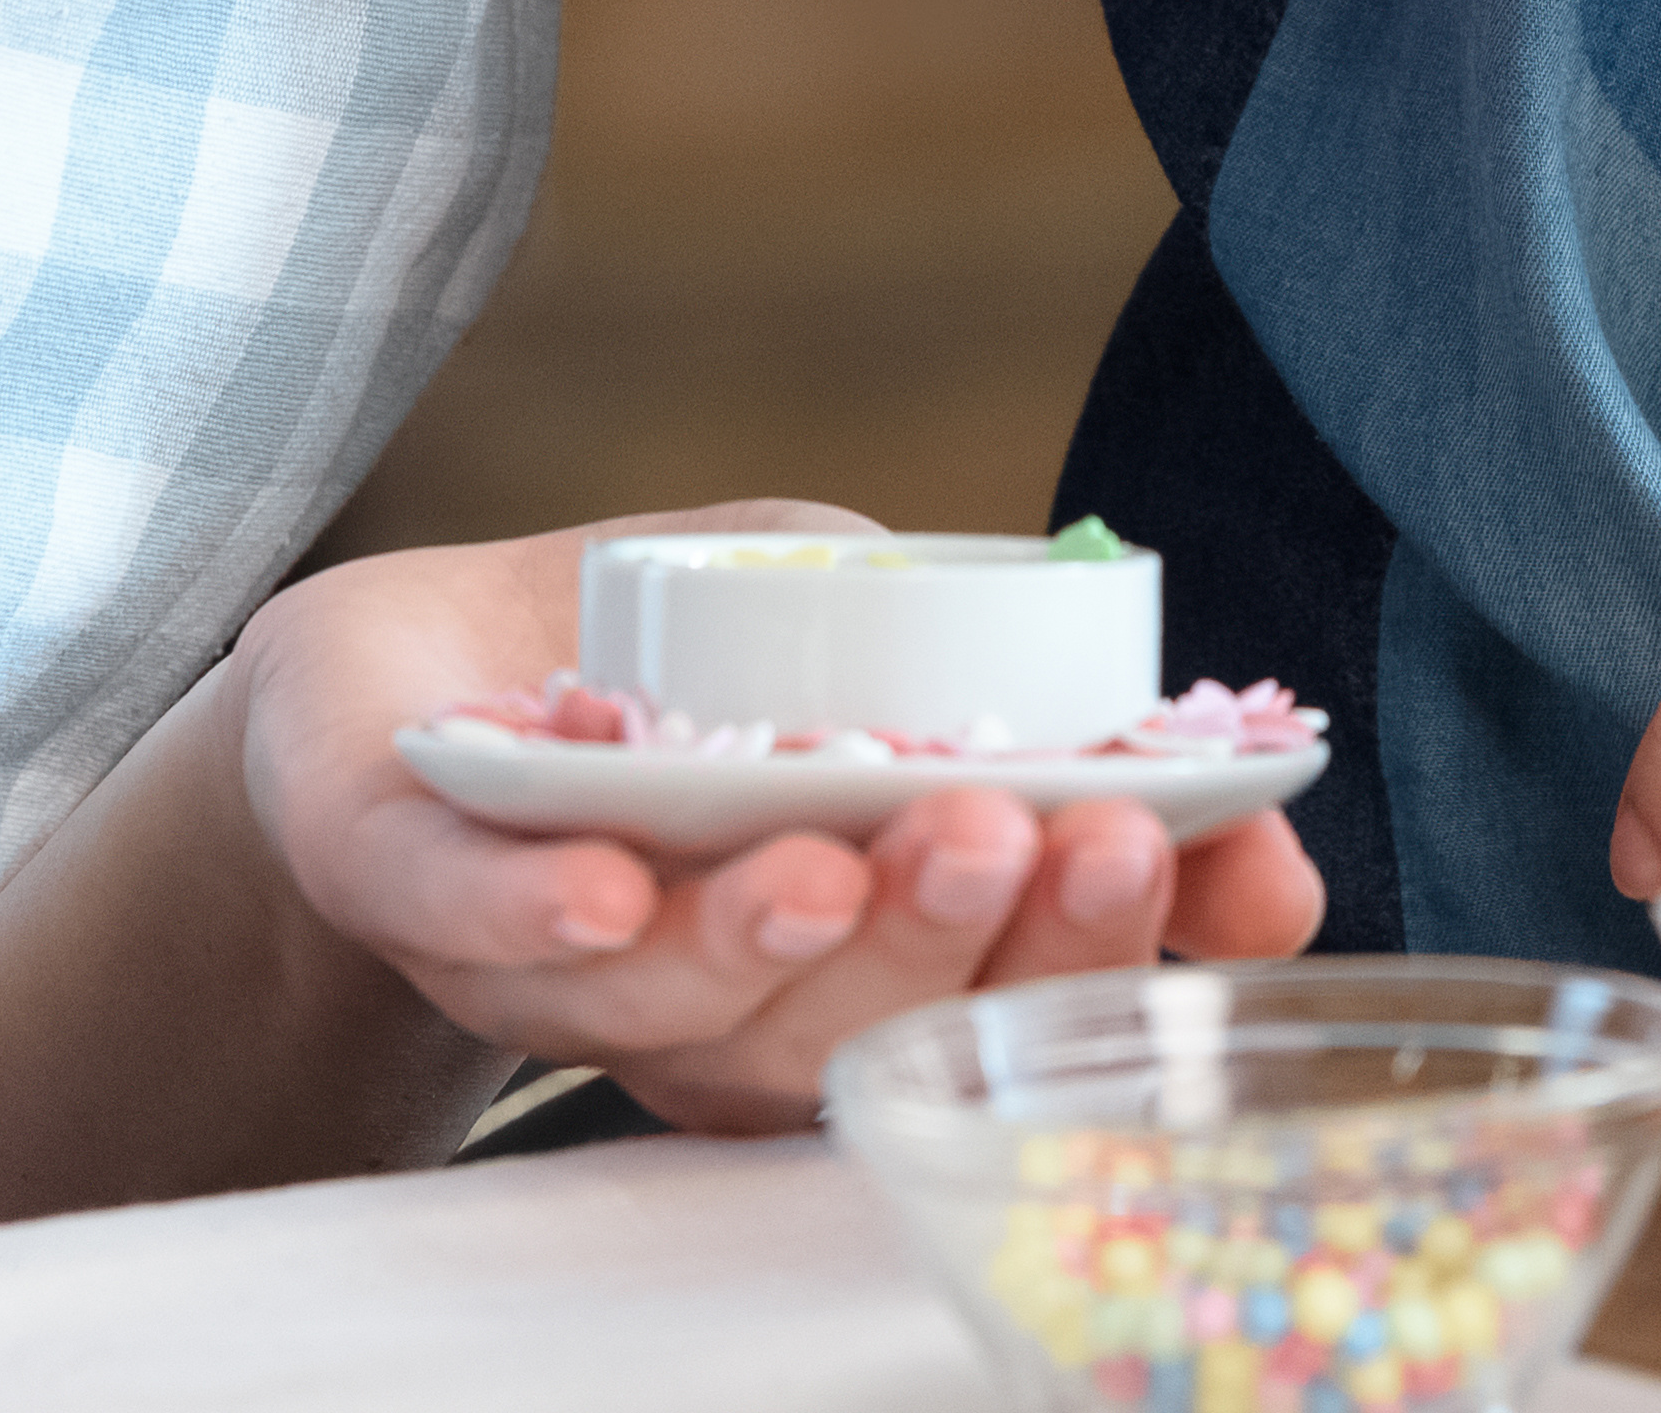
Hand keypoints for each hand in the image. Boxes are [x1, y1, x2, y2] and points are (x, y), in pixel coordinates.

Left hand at [232, 509, 1328, 1139]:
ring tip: (826, 861)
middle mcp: (705, 996)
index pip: (991, 986)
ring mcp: (547, 953)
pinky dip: (535, 911)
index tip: (1204, 870)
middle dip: (939, 937)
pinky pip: (461, 917)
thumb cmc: (676, 664)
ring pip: (666, 1000)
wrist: (402, 672)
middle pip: (839, 1021)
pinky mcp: (396, 875)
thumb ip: (1041, 710)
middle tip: (1017, 833)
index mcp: (842, 951)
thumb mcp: (888, 640)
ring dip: (757, 939)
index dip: (1104, 944)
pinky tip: (604, 884)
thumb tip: (1265, 830)